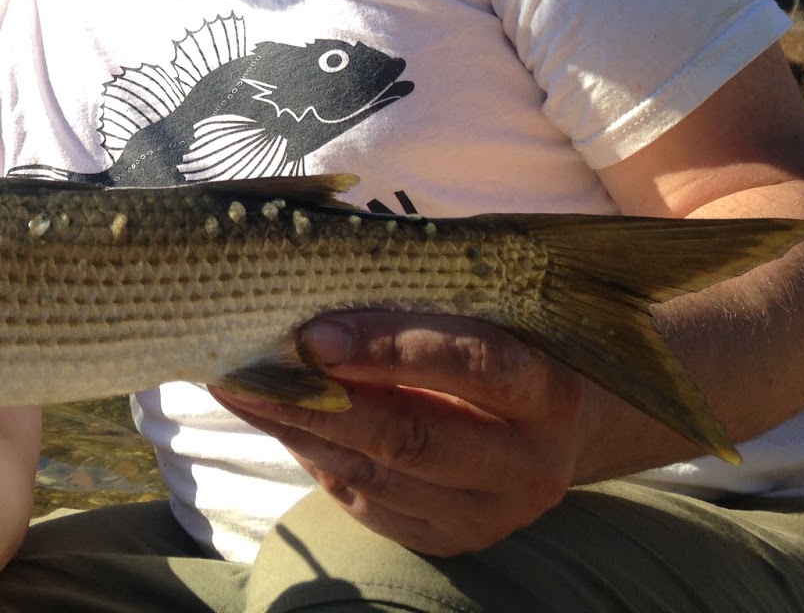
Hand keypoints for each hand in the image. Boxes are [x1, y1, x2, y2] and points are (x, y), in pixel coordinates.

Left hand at [212, 311, 585, 555]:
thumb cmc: (513, 340)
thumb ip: (431, 296)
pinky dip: (312, 457)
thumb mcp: (498, 313)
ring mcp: (488, 513)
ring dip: (298, 429)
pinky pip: (364, 501)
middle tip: (253, 367)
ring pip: (376, 476)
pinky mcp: (448, 539)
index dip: (391, 348)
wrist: (564, 428)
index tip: (317, 334)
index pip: (472, 364)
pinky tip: (275, 419)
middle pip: (413, 436)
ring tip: (239, 388)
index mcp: (550, 393)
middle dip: (323, 402)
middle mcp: (528, 465)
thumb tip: (323, 263)